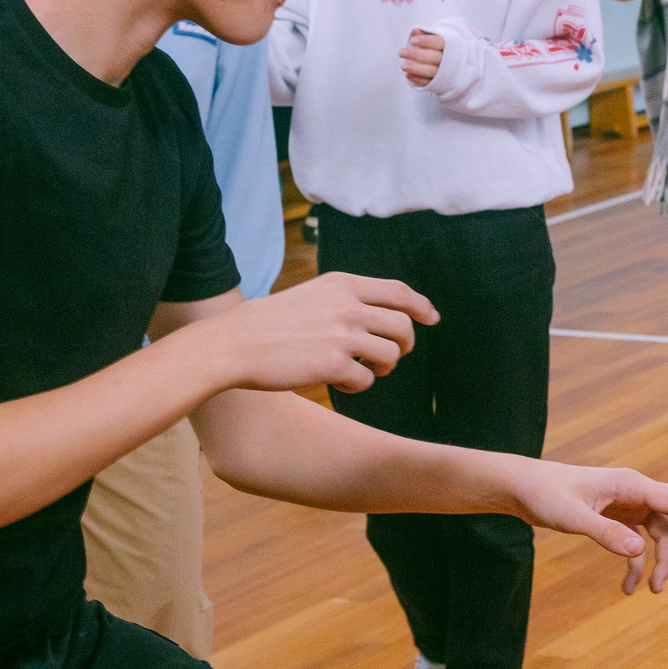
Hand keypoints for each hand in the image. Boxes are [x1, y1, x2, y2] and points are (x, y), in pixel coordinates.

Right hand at [204, 272, 436, 394]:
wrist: (235, 343)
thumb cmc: (272, 324)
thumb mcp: (313, 296)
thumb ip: (349, 301)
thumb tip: (389, 315)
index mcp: (342, 284)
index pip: (398, 291)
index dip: (420, 306)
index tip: (432, 318)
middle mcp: (347, 306)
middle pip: (403, 327)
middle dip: (404, 345)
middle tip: (390, 356)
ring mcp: (342, 335)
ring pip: (390, 355)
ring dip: (382, 367)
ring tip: (361, 369)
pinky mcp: (333, 365)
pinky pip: (367, 380)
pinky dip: (357, 384)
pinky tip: (337, 380)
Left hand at [399, 27, 445, 87]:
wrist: (447, 64)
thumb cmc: (435, 48)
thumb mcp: (432, 39)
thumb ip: (423, 35)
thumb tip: (414, 31)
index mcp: (447, 46)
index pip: (438, 43)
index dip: (426, 42)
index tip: (413, 40)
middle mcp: (447, 60)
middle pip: (434, 57)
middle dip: (417, 55)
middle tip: (401, 52)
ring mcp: (443, 73)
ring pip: (431, 71)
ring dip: (416, 69)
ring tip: (403, 67)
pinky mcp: (438, 83)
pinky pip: (428, 82)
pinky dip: (418, 79)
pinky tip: (408, 75)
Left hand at [505, 461, 667, 592]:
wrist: (523, 488)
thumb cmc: (545, 495)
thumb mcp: (573, 516)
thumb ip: (606, 533)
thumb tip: (640, 550)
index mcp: (631, 484)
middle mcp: (635, 492)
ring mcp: (628, 505)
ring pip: (662, 531)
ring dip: (663, 560)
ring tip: (655, 590)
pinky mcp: (618, 518)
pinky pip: (638, 542)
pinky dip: (638, 564)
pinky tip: (628, 587)